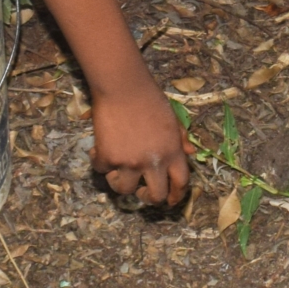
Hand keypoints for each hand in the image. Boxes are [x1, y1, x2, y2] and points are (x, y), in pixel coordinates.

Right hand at [90, 83, 191, 206]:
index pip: (181, 182)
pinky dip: (100, 162)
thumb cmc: (149, 98)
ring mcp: (130, 162)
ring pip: (124, 190)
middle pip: (155, 196)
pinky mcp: (108, 157)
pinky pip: (102, 170)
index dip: (176, 195)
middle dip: (147, 198)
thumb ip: (180, 138)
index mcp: (173, 152)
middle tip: (140, 192)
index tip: (170, 200)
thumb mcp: (172, 119)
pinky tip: (99, 150)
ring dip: (119, 182)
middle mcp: (153, 161)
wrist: (123, 86)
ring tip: (116, 171)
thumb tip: (189, 153)